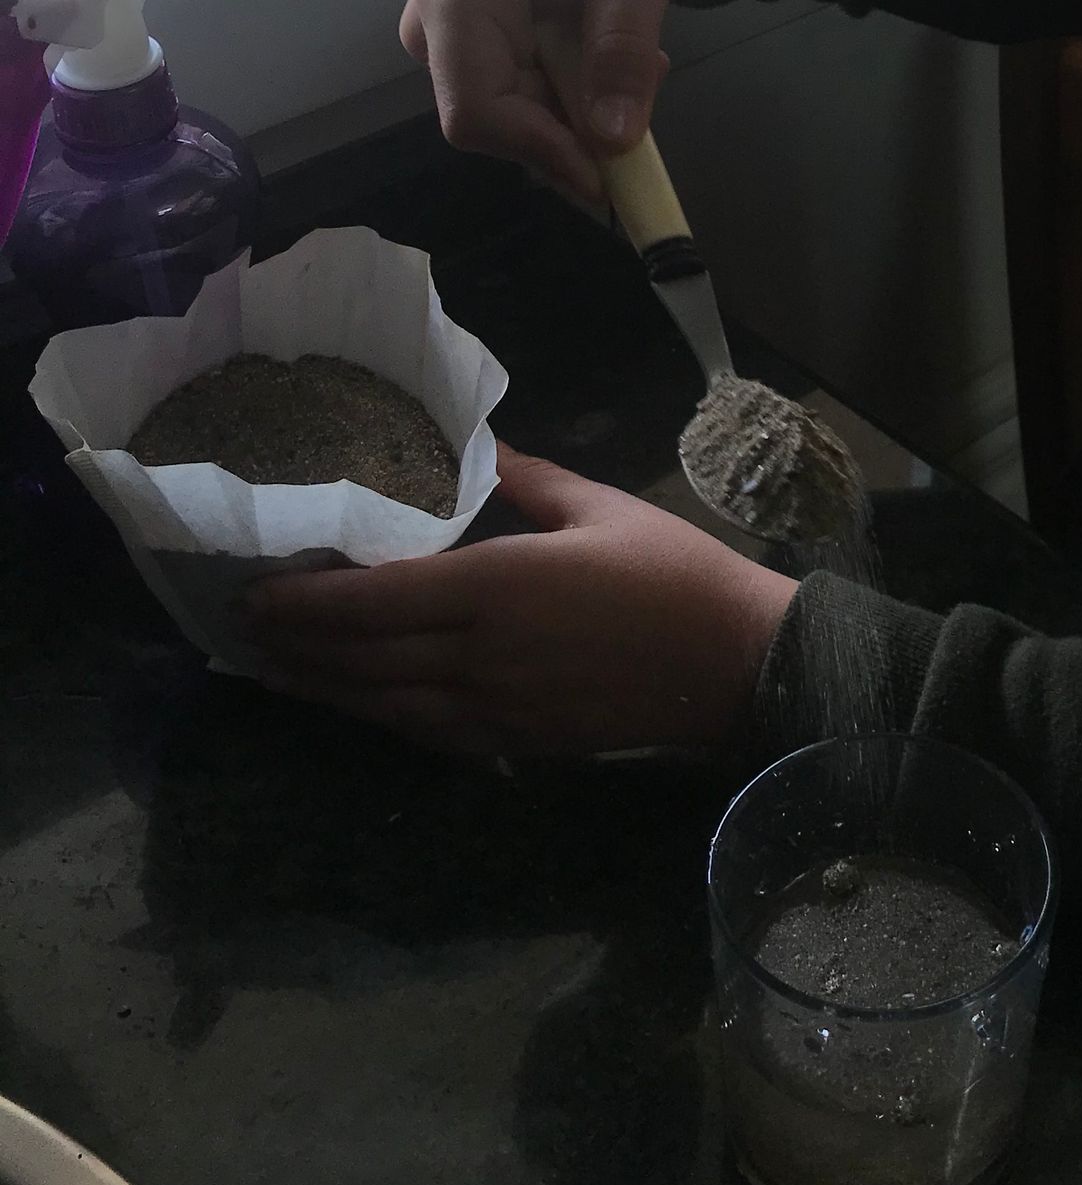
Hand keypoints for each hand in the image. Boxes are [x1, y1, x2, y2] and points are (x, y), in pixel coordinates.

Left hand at [242, 444, 795, 760]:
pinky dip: (380, 717)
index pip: (374, 601)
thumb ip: (526, 479)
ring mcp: (495, 709)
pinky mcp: (516, 741)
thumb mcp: (598, 506)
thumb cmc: (671, 572)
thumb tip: (479, 443)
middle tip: (245, 629)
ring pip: (384, 705)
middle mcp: (479, 656)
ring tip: (277, 670)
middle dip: (297, 647)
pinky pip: (426, 733)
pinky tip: (358, 705)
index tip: (258, 591)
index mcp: (497, 587)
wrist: (734, 663)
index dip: (307, 603)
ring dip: (324, 689)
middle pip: (363, 660)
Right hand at [401, 0, 692, 201]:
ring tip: (637, 59)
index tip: (610, 174)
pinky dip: (576, 99)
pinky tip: (612, 59)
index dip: (540, 152)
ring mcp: (450, 39)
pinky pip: (524, 104)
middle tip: (647, 88)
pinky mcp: (477, 51)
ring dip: (582, 113)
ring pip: (514, 120)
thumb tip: (615, 140)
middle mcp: (433, 23)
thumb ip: (624, 43)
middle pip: (494, 124)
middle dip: (573, 129)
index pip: (475, 111)